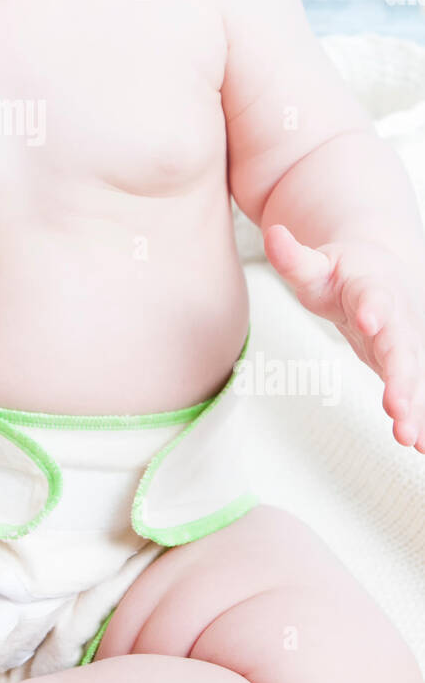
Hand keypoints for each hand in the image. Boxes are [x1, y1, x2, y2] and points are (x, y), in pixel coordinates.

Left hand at [263, 223, 424, 452]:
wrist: (381, 273)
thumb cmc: (342, 273)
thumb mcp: (315, 264)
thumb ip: (293, 257)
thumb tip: (272, 234)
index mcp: (372, 288)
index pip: (373, 298)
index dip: (374, 309)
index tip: (371, 320)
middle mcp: (398, 320)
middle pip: (402, 348)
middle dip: (401, 378)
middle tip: (395, 407)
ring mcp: (407, 346)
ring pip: (416, 378)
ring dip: (417, 409)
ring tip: (412, 440)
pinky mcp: (408, 369)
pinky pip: (418, 395)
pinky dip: (422, 419)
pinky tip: (422, 448)